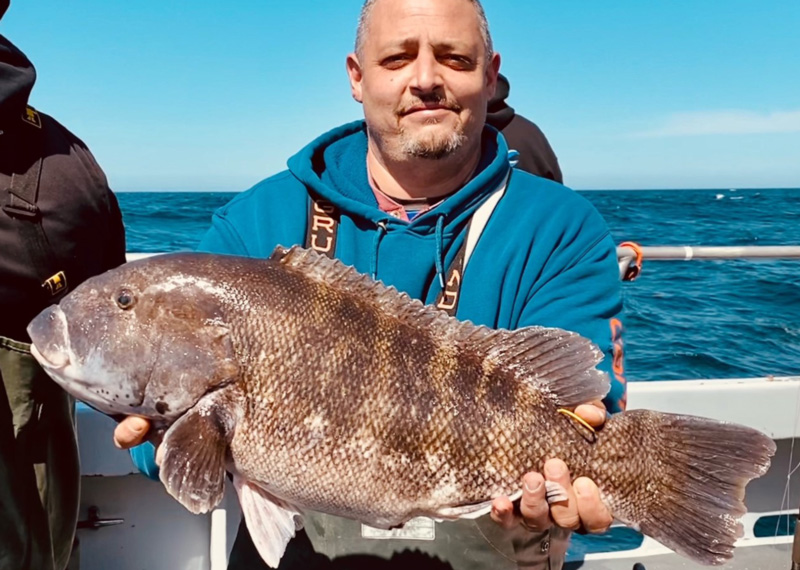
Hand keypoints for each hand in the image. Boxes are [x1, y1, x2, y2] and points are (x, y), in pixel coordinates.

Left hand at [490, 401, 612, 533]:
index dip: (593, 507)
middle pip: (567, 519)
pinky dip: (504, 513)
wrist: (527, 425)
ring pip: (538, 520)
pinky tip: (501, 501)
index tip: (584, 482)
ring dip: (535, 502)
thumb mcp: (581, 416)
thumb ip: (591, 413)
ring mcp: (535, 511)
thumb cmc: (564, 428)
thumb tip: (587, 414)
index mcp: (586, 495)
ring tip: (531, 477)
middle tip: (554, 465)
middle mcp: (562, 509)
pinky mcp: (510, 510)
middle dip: (563, 497)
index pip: (597, 518)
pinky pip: (506, 520)